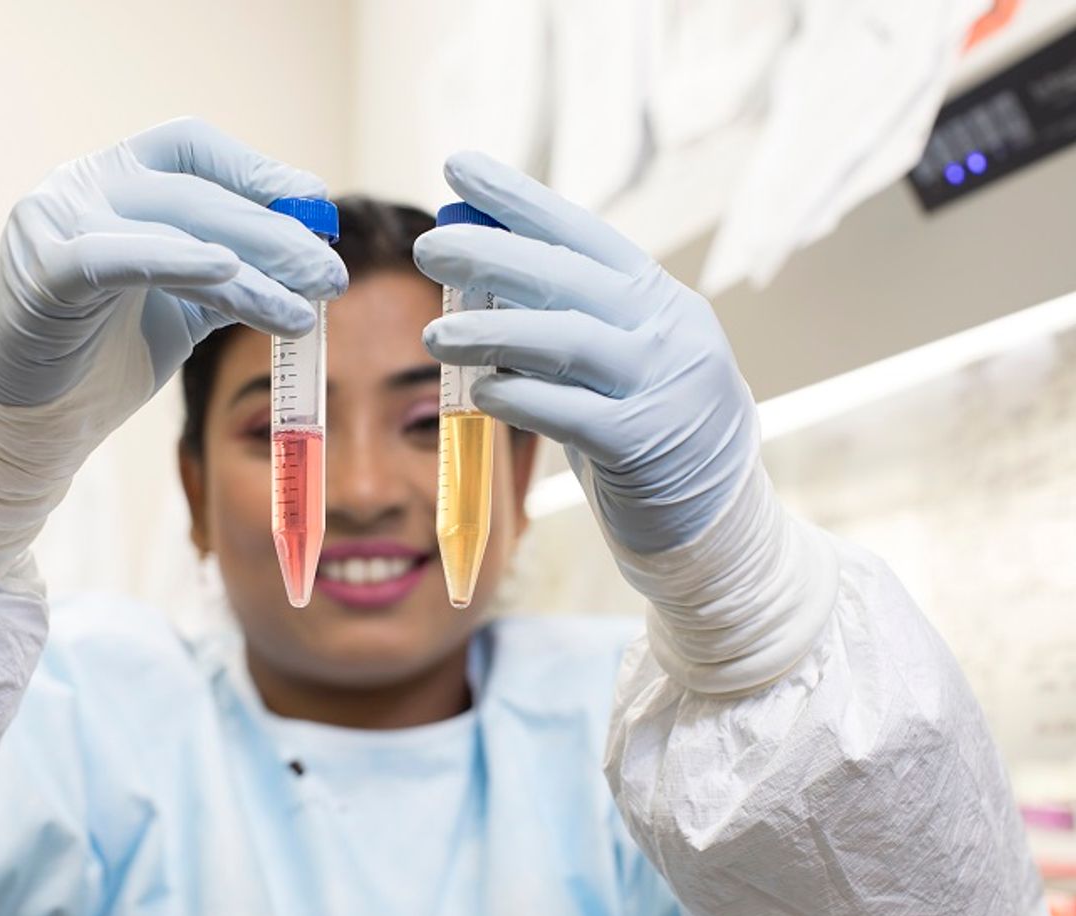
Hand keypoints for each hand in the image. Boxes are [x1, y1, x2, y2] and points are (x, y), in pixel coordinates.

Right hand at [0, 116, 345, 410]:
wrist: (24, 420)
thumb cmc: (97, 355)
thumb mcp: (178, 305)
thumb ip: (229, 273)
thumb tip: (308, 259)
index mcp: (113, 180)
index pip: (193, 148)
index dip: (256, 168)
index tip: (313, 201)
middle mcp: (81, 184)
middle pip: (196, 191)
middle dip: (274, 232)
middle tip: (330, 273)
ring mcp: (54, 221)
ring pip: (172, 227)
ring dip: (251, 267)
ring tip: (305, 305)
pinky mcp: (40, 271)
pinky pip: (119, 257)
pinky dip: (177, 260)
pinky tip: (231, 274)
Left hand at [416, 151, 755, 554]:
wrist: (714, 522)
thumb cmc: (643, 429)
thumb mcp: (612, 360)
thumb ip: (556, 315)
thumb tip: (472, 254)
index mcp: (658, 298)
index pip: (582, 232)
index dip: (518, 198)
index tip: (459, 166)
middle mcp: (669, 330)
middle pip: (569, 277)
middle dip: (492, 255)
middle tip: (429, 246)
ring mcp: (664, 386)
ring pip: (567, 340)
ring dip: (492, 330)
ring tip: (435, 335)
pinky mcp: (646, 445)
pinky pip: (570, 412)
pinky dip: (519, 397)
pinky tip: (478, 391)